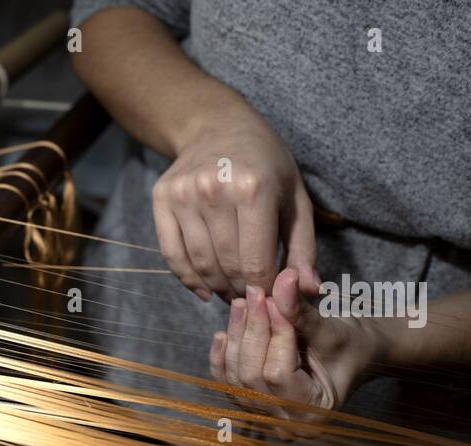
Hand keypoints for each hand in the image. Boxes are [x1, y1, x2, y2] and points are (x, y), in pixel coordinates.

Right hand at [153, 107, 318, 300]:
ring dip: (216, 288)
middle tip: (251, 296)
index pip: (255, 263)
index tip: (270, 296)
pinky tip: (204, 289)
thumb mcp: (295, 198)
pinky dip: (188, 279)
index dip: (264, 289)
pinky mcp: (162, 199)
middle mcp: (215, 190)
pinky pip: (172, 254)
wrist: (218, 126)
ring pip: (199, 264)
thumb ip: (303, 247)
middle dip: (241, 290)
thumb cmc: (265, 164)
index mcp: (254, 189)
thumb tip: (308, 290)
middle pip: (226, 266)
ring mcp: (184, 194)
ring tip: (231, 291)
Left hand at [209, 268, 382, 428]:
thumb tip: (285, 278)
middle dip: (251, 331)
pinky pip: (226, 381)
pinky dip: (222, 356)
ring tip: (242, 304)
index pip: (277, 374)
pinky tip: (224, 332)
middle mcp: (286, 424)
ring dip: (236, 337)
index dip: (272, 334)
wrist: (354, 355)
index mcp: (312, 415)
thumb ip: (301, 310)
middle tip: (253, 294)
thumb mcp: (330, 328)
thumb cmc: (350, 345)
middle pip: (251, 377)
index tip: (271, 298)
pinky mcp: (251, 404)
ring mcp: (265, 417)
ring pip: (235, 377)